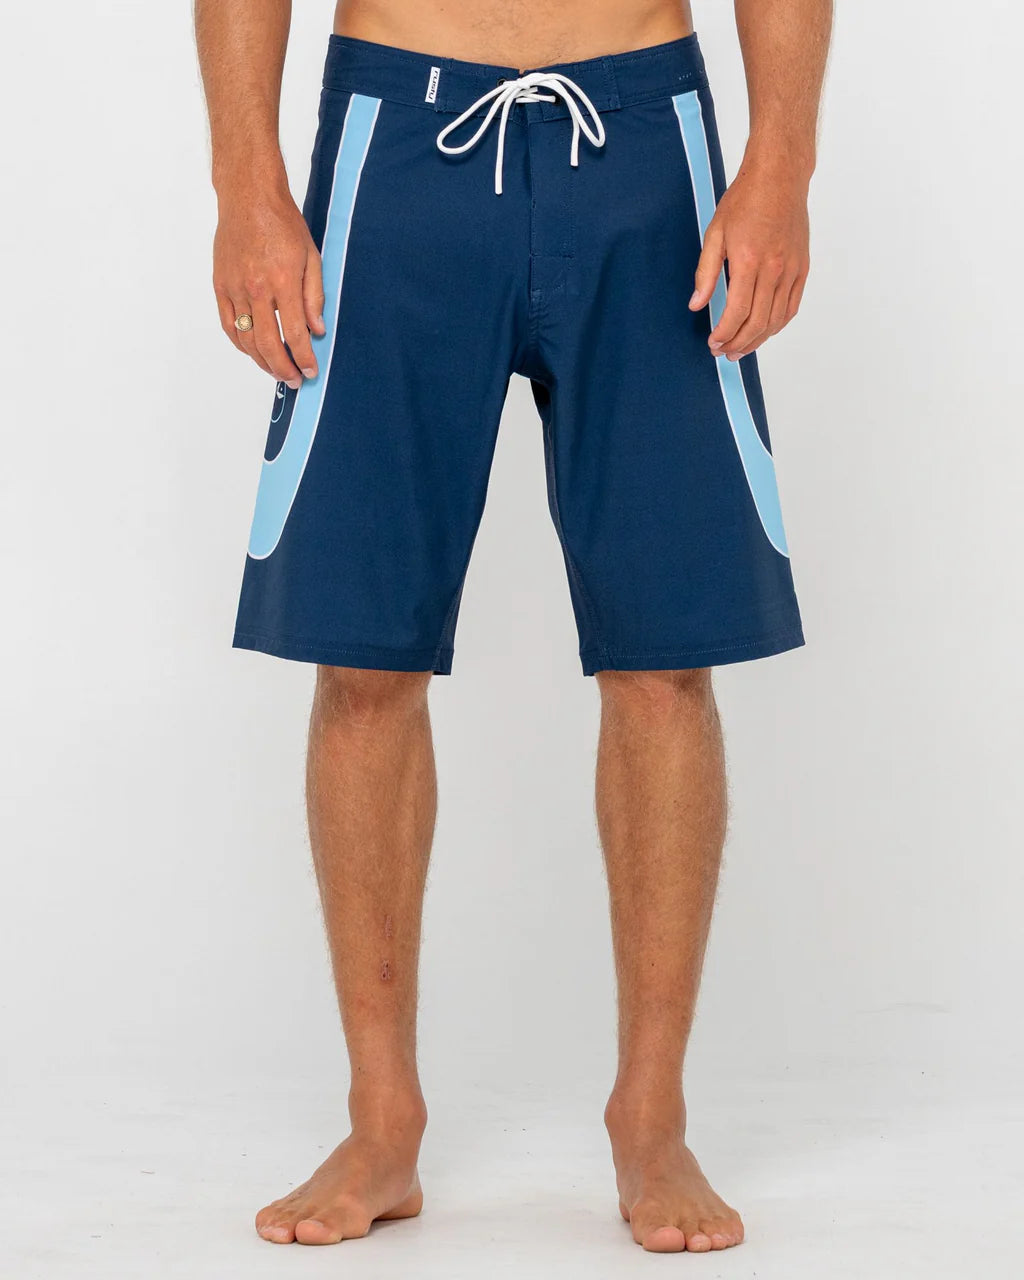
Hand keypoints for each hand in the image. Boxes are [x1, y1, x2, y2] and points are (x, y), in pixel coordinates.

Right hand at [213, 187, 325, 386]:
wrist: (248, 198)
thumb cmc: (283, 224)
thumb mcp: (311, 257)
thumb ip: (314, 297)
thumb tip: (317, 331)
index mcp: (282, 282)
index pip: (295, 334)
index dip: (304, 358)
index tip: (310, 371)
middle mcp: (256, 288)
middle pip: (268, 344)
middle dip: (283, 368)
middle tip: (294, 380)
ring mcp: (235, 288)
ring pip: (246, 339)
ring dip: (261, 361)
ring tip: (276, 371)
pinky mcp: (220, 285)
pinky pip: (229, 324)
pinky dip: (241, 344)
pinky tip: (253, 352)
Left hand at [688, 162, 809, 360]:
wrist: (780, 178)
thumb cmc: (745, 201)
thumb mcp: (715, 233)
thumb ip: (706, 273)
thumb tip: (696, 305)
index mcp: (749, 260)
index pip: (737, 312)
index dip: (724, 333)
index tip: (713, 343)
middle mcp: (774, 269)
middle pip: (758, 322)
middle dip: (738, 343)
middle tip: (723, 352)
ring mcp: (791, 270)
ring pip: (776, 320)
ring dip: (757, 340)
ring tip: (740, 349)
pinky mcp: (802, 269)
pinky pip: (791, 307)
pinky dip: (776, 325)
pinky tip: (763, 331)